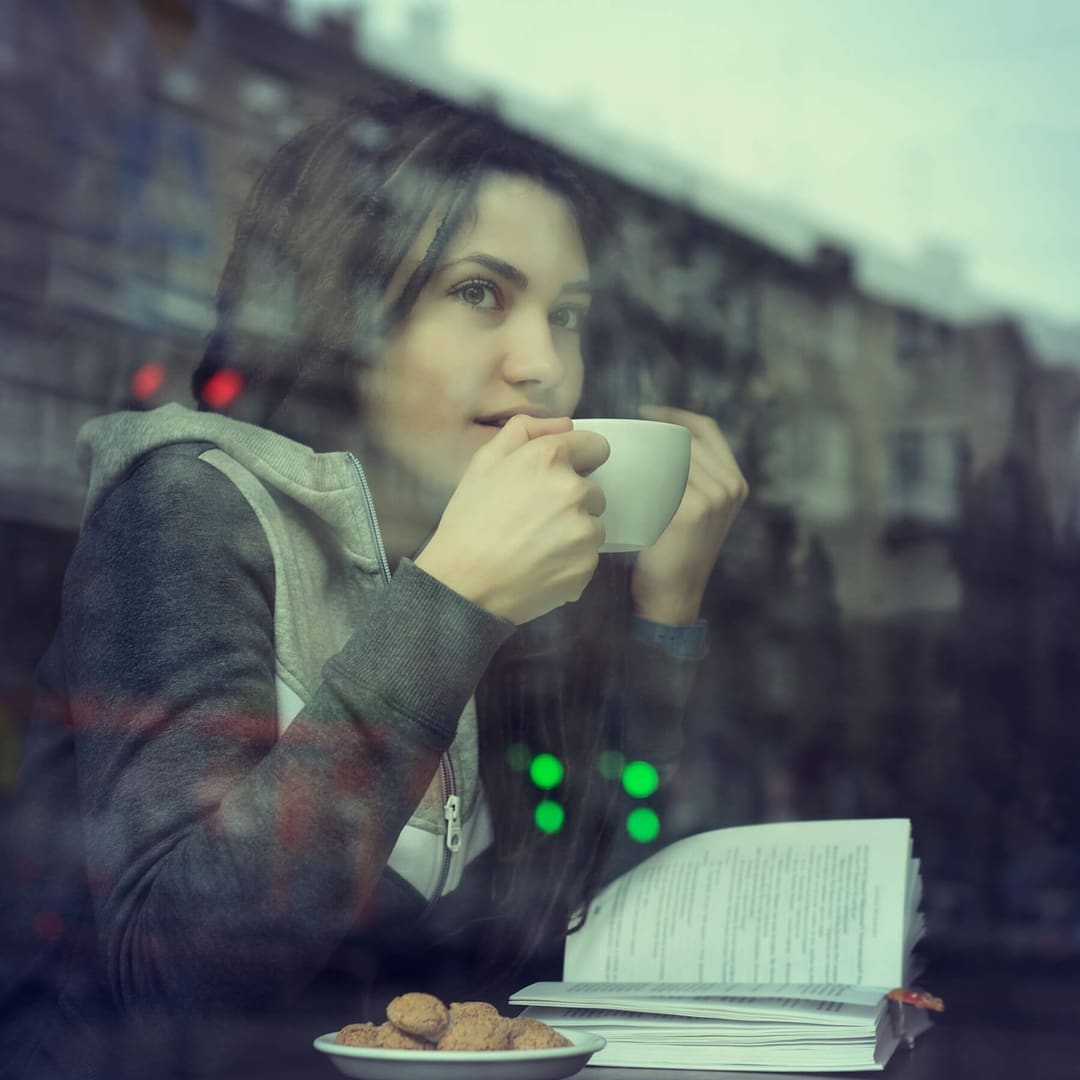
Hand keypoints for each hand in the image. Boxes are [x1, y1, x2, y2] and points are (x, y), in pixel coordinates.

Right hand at [415, 415, 609, 624]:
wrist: (463, 583)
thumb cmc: (469, 521)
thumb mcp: (483, 463)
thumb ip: (524, 431)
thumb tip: (564, 424)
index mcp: (550, 459)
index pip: (597, 446)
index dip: (579, 459)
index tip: (561, 476)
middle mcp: (574, 490)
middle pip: (595, 491)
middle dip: (572, 501)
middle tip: (536, 519)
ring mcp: (584, 531)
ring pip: (592, 526)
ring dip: (573, 533)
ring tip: (536, 546)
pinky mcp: (587, 566)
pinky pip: (587, 558)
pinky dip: (570, 563)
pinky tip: (540, 567)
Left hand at [631, 405, 747, 624]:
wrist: (674, 597)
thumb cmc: (674, 555)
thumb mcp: (697, 514)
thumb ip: (690, 481)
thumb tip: (653, 445)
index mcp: (735, 481)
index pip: (708, 428)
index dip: (676, 414)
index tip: (646, 412)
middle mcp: (729, 486)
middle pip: (683, 439)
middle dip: (650, 433)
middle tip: (617, 436)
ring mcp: (711, 500)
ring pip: (667, 456)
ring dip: (638, 452)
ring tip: (611, 454)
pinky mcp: (688, 514)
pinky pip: (656, 479)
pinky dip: (634, 474)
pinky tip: (615, 473)